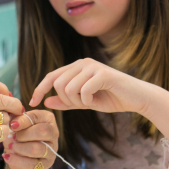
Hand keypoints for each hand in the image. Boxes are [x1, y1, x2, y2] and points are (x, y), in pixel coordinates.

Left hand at [2, 110, 57, 168]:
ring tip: (11, 147)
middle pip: (42, 131)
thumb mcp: (17, 125)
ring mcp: (52, 150)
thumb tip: (12, 121)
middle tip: (14, 137)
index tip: (12, 125)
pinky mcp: (46, 164)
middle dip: (24, 134)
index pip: (36, 116)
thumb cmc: (20, 134)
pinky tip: (8, 156)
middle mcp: (53, 133)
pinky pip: (32, 164)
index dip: (23, 120)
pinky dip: (17, 160)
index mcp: (47, 119)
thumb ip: (15, 120)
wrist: (20, 155)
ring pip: (37, 149)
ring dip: (20, 148)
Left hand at [29, 58, 146, 113]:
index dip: (40, 89)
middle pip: (58, 84)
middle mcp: (83, 63)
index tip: (32, 102)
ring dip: (77, 101)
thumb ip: (66, 101)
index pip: (51, 76)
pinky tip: (97, 100)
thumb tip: (46, 101)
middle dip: (66, 100)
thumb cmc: (112, 98)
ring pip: (68, 88)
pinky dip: (88, 101)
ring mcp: (93, 66)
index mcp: (76, 67)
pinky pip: (83, 91)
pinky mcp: (102, 73)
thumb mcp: (84, 102)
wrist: (137, 98)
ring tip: (90, 102)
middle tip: (81, 105)